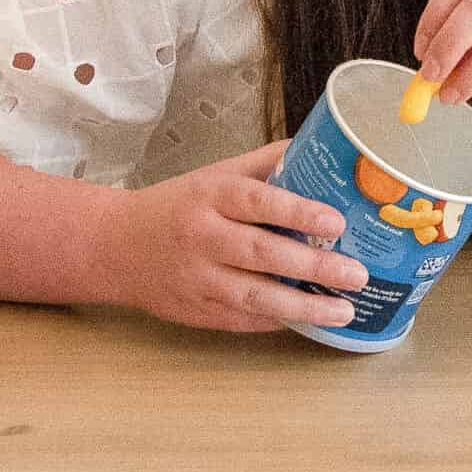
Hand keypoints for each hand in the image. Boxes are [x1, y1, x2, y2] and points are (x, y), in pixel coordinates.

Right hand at [98, 142, 368, 333]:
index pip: (258, 201)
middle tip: (357, 274)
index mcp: (210, 196)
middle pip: (262, 252)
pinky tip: (310, 320)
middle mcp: (203, 237)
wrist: (114, 246)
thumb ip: (265, 165)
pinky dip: (278, 320)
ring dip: (304, 305)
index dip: (298, 211)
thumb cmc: (178, 205)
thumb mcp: (215, 174)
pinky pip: (243, 319)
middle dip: (314, 266)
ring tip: (345, 309)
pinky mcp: (196, 311)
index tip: (336, 223)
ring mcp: (198, 278)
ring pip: (255, 295)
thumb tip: (321, 150)